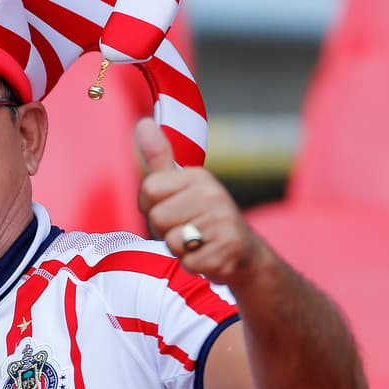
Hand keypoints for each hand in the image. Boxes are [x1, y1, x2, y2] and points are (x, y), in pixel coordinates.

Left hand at [135, 118, 268, 285]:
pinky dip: (193, 265)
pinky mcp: (225, 250)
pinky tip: (208, 257)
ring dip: (178, 249)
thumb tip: (142, 122)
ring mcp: (222, 222)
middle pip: (156, 217)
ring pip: (170, 241)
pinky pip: (186, 262)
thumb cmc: (203, 220)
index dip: (152, 206)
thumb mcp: (183, 186)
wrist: (245, 256)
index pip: (148, 189)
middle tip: (187, 230)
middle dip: (164, 230)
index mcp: (197, 176)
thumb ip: (160, 158)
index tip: (172, 209)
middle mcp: (213, 194)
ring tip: (197, 243)